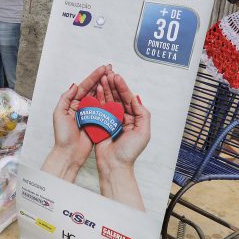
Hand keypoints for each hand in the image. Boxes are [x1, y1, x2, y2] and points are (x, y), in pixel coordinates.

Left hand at [41, 65, 107, 180]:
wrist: (70, 153)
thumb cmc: (63, 135)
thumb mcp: (59, 114)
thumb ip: (66, 98)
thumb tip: (75, 85)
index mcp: (72, 103)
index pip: (84, 87)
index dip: (93, 77)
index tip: (103, 68)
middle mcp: (81, 106)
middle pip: (93, 89)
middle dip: (102, 78)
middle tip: (111, 68)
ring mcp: (90, 113)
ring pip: (100, 96)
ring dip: (106, 86)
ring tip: (115, 77)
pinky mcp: (97, 121)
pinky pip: (104, 108)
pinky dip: (109, 100)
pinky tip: (116, 92)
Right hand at [94, 72, 148, 210]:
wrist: (114, 164)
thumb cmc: (129, 151)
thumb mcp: (143, 132)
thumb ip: (143, 114)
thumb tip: (136, 98)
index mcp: (134, 118)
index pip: (128, 99)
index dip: (123, 87)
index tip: (117, 77)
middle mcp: (123, 117)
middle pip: (117, 97)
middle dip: (113, 85)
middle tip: (108, 73)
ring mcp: (111, 120)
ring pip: (108, 100)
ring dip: (105, 89)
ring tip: (101, 78)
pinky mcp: (101, 123)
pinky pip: (99, 108)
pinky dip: (97, 98)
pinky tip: (95, 90)